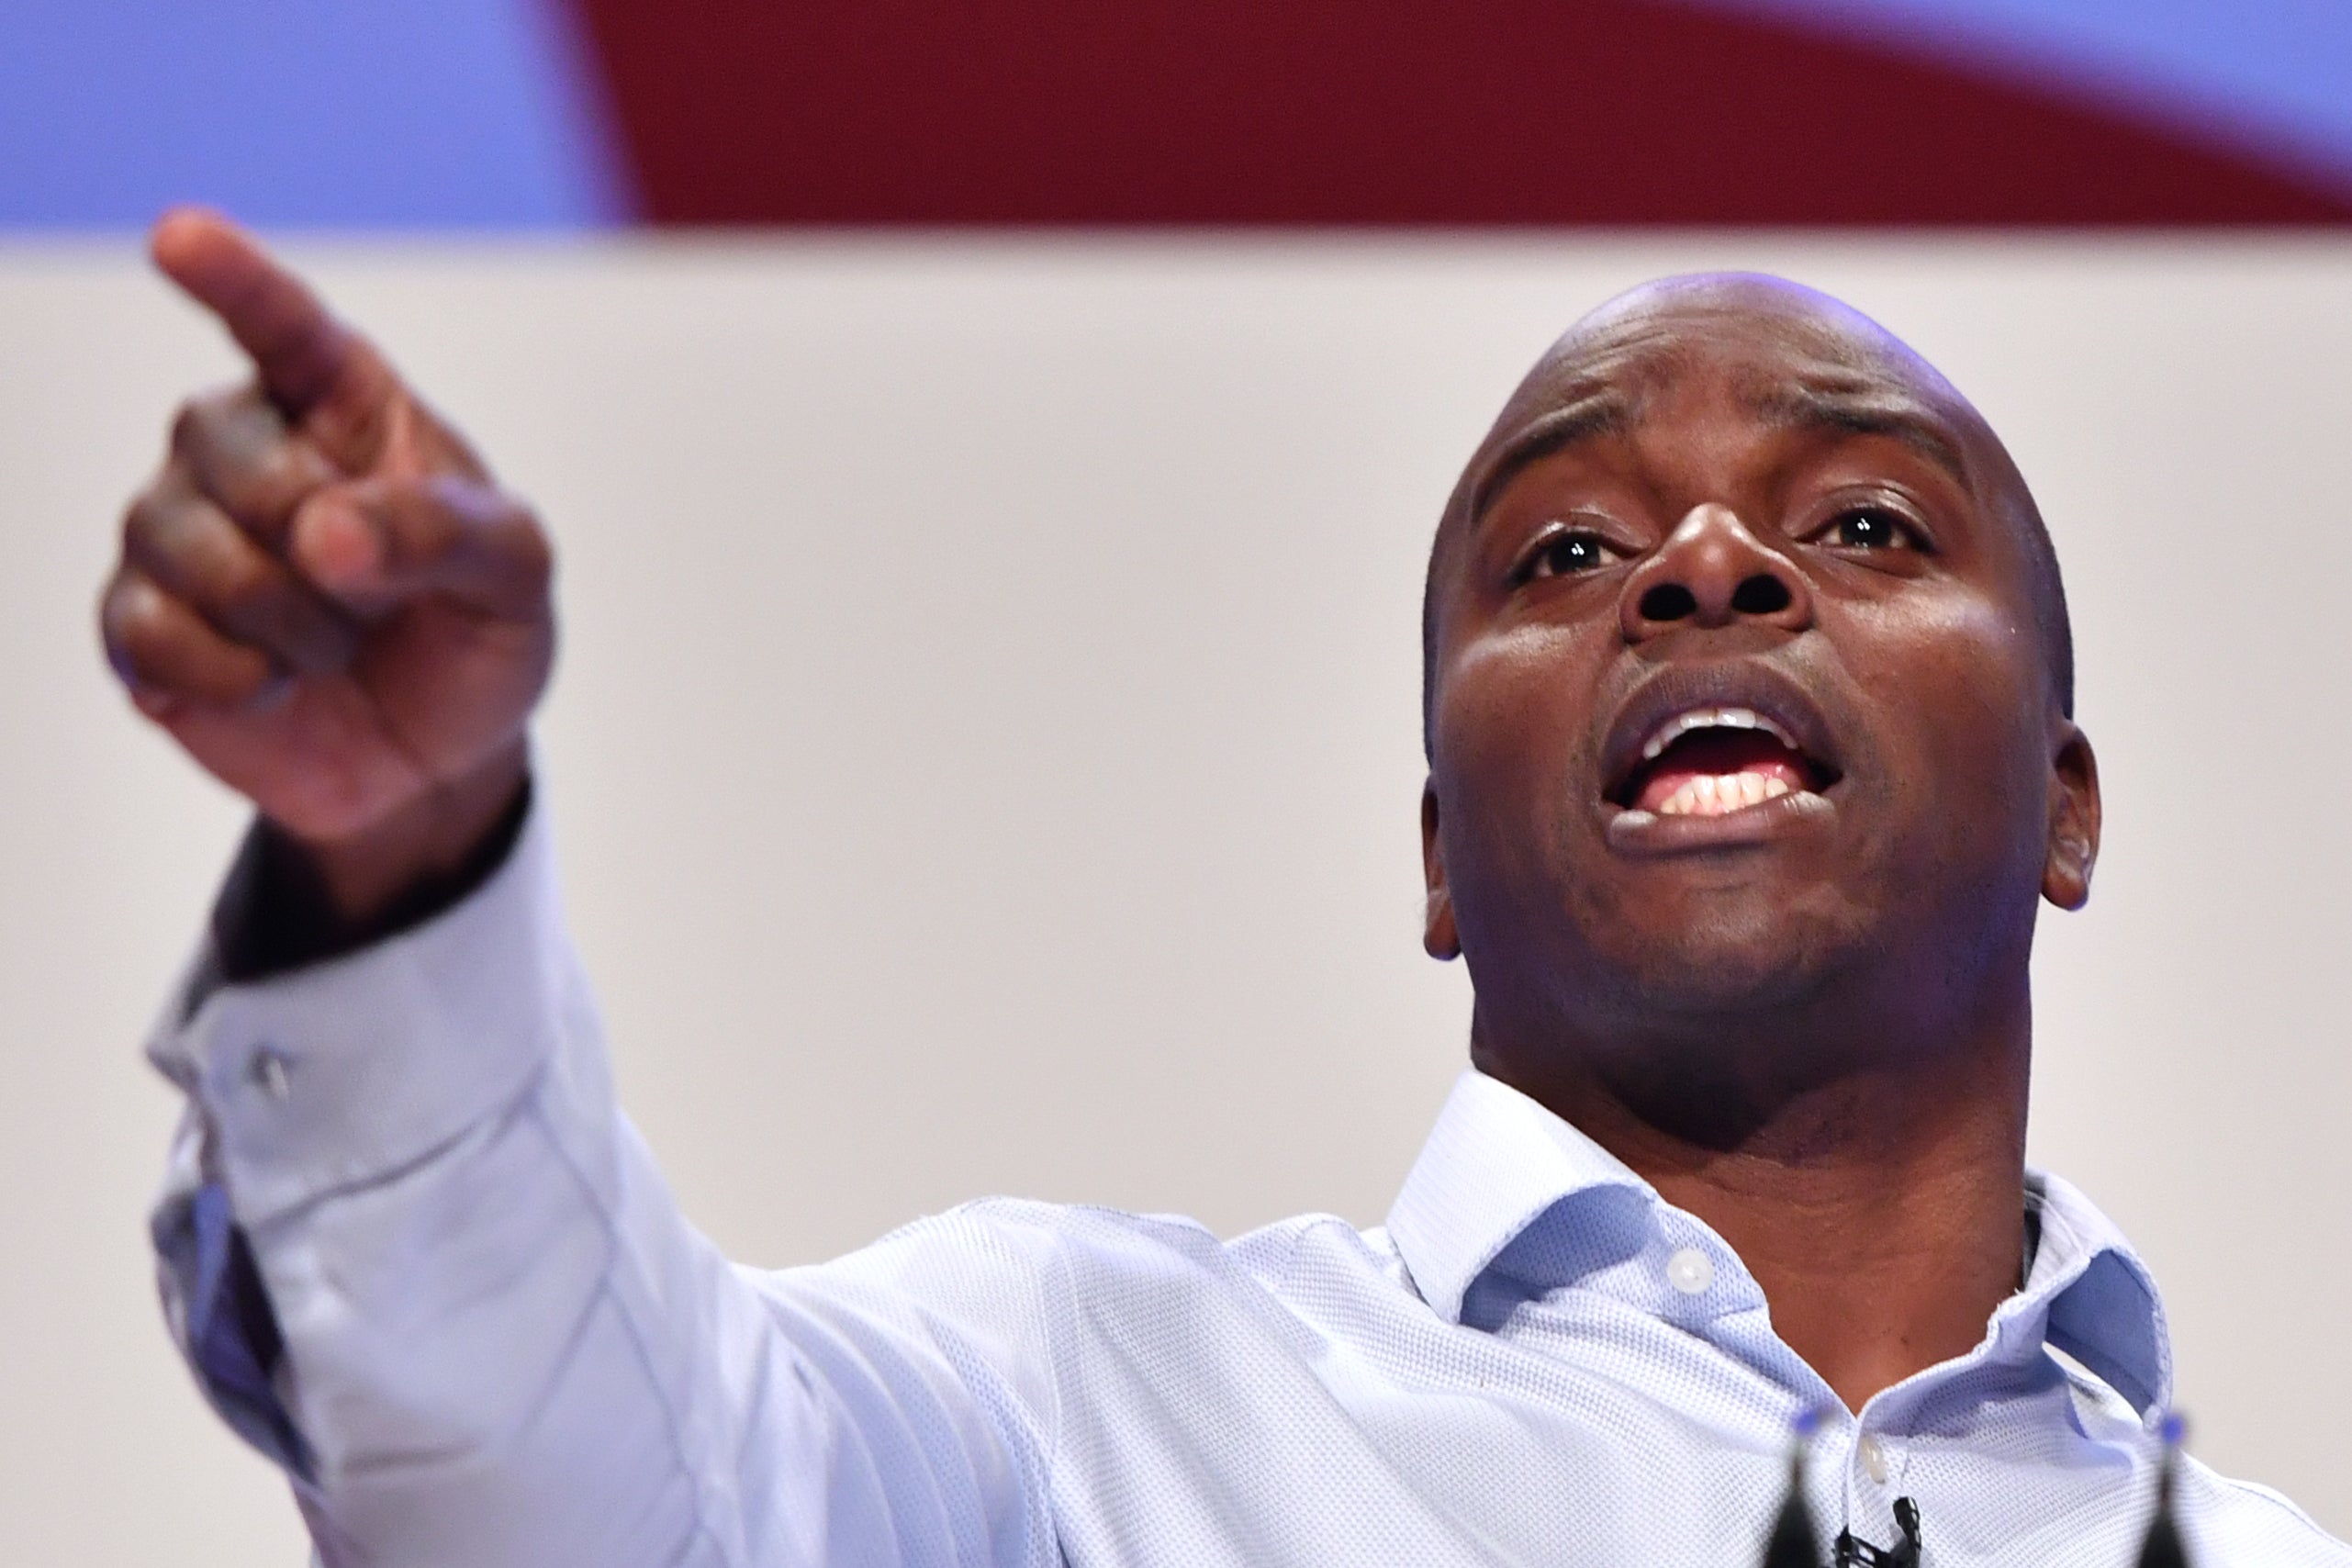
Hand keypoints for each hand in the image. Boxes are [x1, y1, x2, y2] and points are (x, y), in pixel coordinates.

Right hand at [99, 209, 555, 918]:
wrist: (440, 756)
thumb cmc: (478, 635)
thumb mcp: (516, 579)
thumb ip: (447, 533)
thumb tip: (322, 532)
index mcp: (348, 404)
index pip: (282, 323)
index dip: (232, 278)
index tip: (180, 237)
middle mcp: (244, 444)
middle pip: (226, 450)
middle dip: (320, 548)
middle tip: (377, 603)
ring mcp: (178, 527)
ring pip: (185, 546)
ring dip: (289, 626)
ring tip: (335, 647)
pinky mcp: (139, 620)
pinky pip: (150, 631)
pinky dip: (232, 677)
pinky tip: (273, 686)